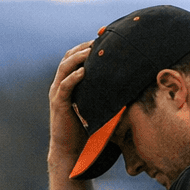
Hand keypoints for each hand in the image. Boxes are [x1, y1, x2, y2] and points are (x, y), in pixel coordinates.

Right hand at [47, 41, 94, 173]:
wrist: (71, 150)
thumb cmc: (87, 129)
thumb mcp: (97, 106)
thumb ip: (106, 93)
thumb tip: (132, 85)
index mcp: (69, 83)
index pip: (74, 58)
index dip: (86, 47)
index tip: (102, 39)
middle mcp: (60, 85)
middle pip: (68, 57)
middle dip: (82, 47)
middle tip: (98, 40)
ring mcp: (57, 94)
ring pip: (64, 68)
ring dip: (77, 57)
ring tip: (90, 51)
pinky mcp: (58, 105)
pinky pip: (64, 87)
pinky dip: (73, 77)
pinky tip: (83, 72)